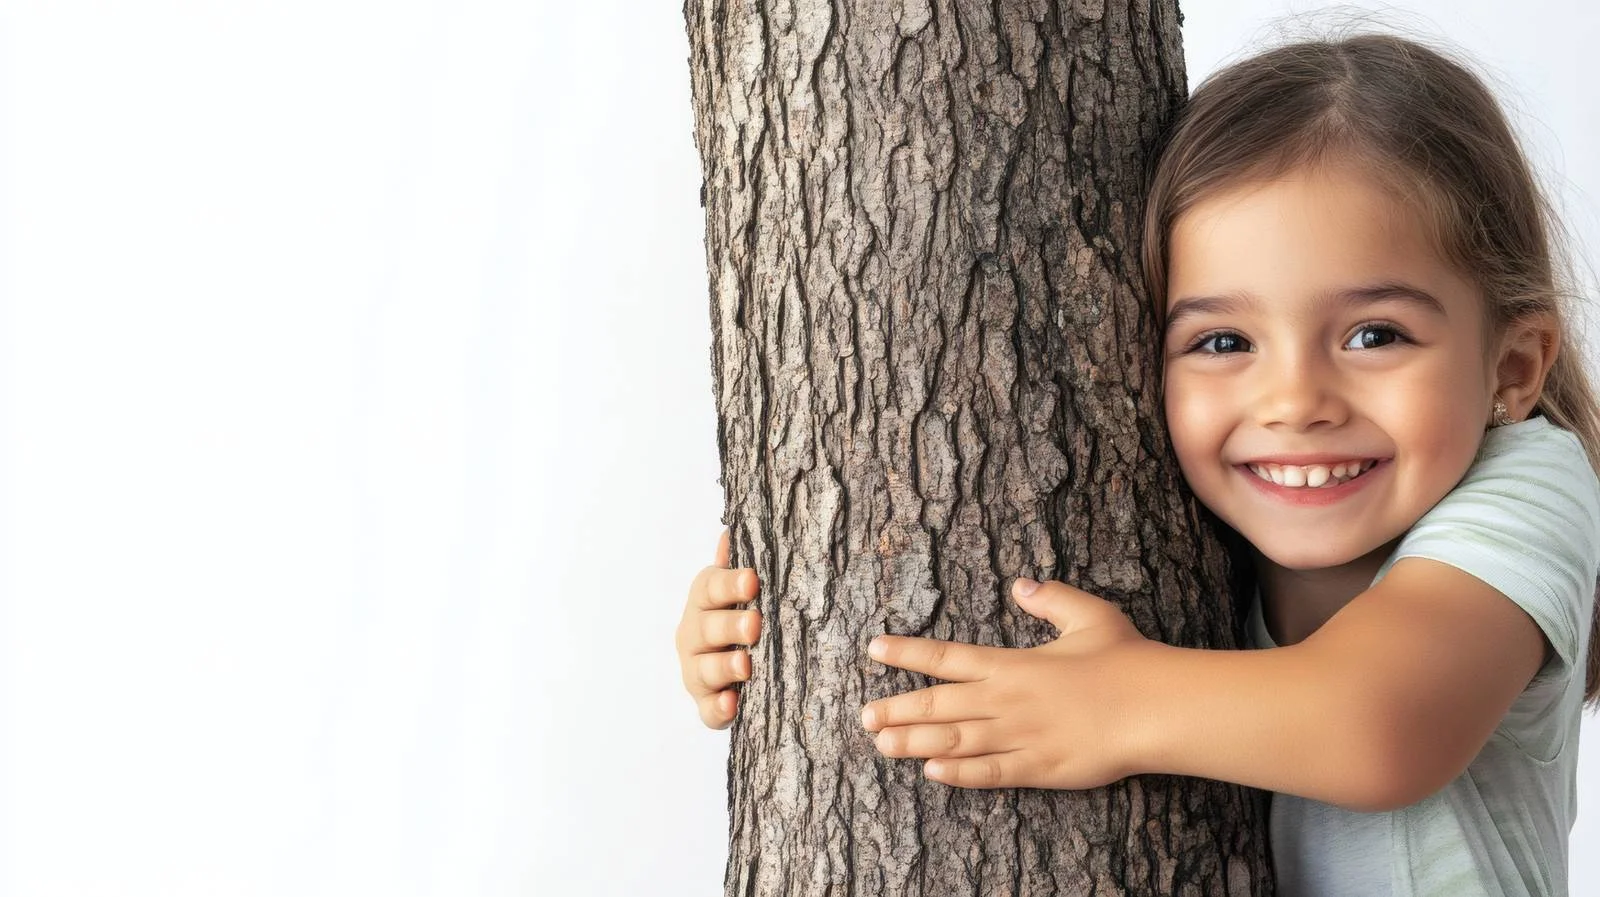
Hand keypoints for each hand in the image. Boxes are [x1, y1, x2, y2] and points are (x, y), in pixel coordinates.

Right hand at [676, 529, 762, 728]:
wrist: (735, 666)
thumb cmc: (741, 614)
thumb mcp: (741, 588)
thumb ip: (737, 564)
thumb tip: (731, 531)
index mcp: (703, 601)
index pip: (710, 588)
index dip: (729, 584)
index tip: (753, 580)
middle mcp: (693, 635)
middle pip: (706, 628)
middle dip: (730, 626)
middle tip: (755, 624)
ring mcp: (696, 672)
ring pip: (703, 670)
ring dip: (724, 667)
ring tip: (746, 665)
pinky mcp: (707, 705)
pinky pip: (708, 710)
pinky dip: (718, 709)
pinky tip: (733, 704)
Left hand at [860, 578, 1152, 789]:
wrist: (1154, 706)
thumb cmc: (1125, 659)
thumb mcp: (1088, 615)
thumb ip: (1050, 599)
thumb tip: (1021, 585)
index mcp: (1011, 664)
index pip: (946, 656)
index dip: (907, 653)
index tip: (875, 650)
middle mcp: (1006, 700)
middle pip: (939, 704)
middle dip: (898, 709)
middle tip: (864, 716)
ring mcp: (1019, 736)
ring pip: (954, 740)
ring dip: (914, 742)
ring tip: (882, 744)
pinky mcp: (1038, 767)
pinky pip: (990, 773)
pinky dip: (958, 774)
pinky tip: (930, 774)